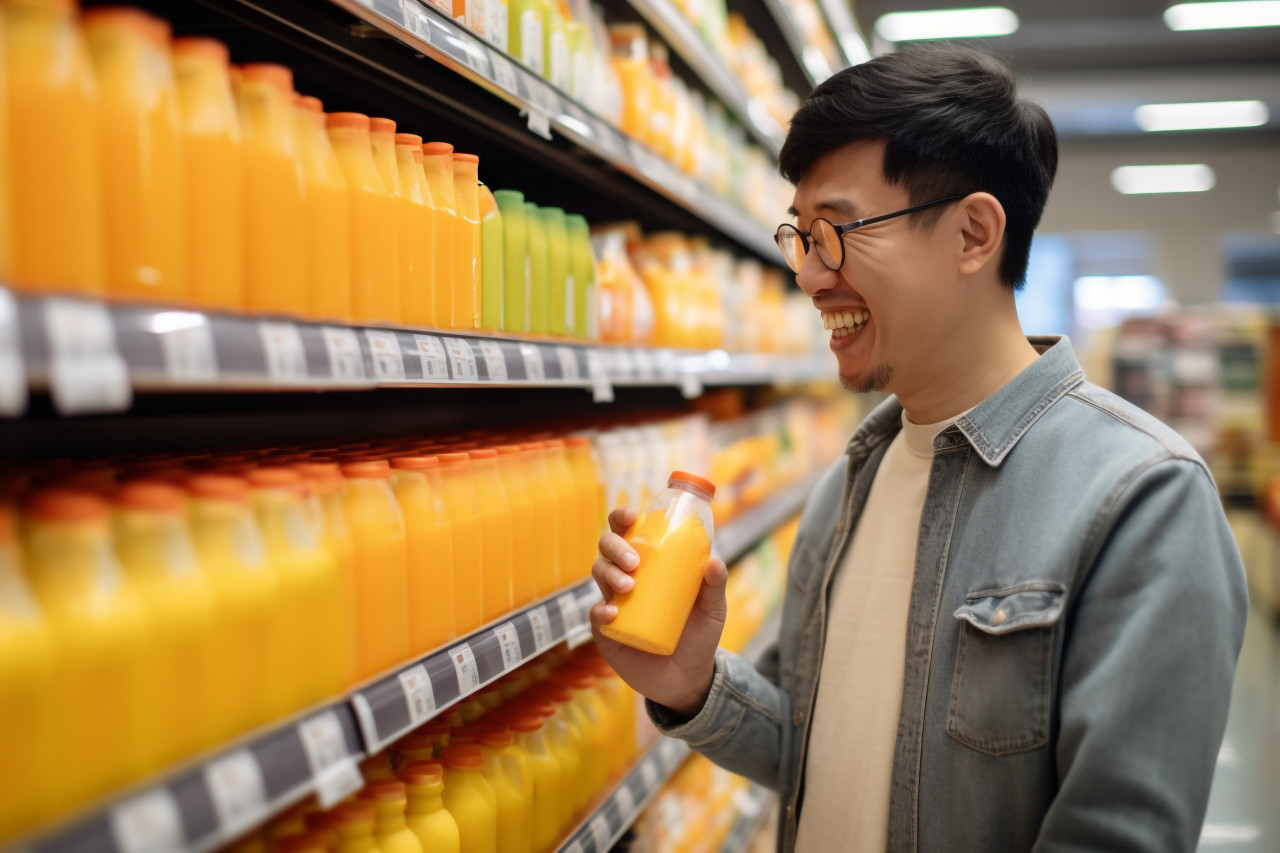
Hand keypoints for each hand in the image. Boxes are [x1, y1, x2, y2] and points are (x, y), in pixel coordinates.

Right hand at [589, 505, 727, 717]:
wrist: (688, 679)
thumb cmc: (699, 636)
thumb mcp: (712, 610)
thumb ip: (714, 586)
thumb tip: (714, 561)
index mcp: (650, 564)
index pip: (629, 532)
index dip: (622, 518)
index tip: (631, 515)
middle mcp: (627, 577)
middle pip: (608, 549)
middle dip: (615, 547)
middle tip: (635, 562)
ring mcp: (614, 603)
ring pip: (599, 574)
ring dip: (609, 573)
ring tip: (629, 587)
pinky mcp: (606, 632)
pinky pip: (595, 615)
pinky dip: (599, 611)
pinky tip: (611, 613)